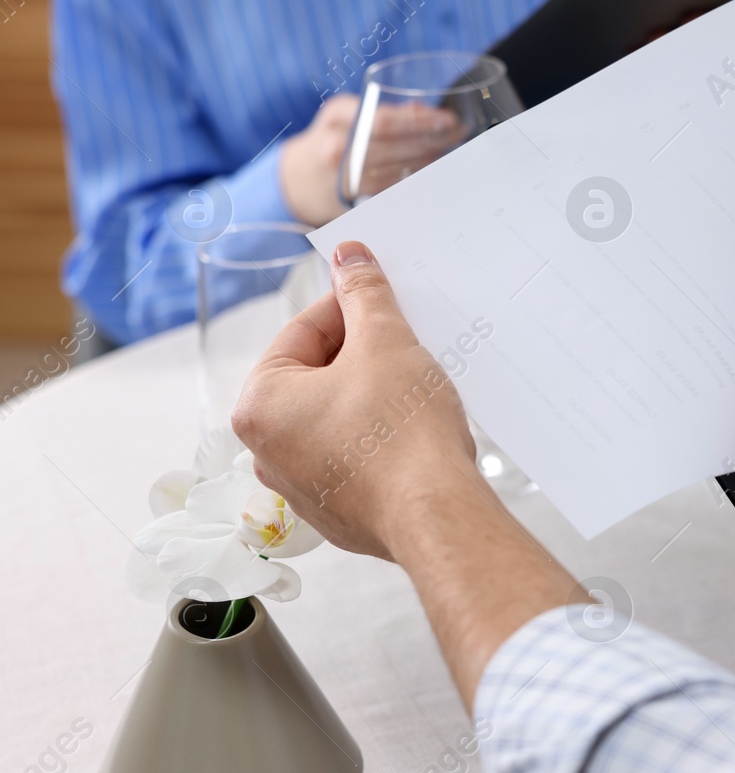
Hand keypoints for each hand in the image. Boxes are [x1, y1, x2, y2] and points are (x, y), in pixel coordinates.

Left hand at [232, 241, 479, 557]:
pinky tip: (413, 431)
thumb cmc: (402, 434)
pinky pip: (353, 457)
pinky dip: (378, 438)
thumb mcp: (386, 342)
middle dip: (360, 355)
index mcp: (260, 404)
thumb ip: (363, 293)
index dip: (348, 306)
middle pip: (315, 377)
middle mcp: (266, 451)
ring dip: (370, 396)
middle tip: (404, 343)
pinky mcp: (338, 511)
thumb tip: (350, 258)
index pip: (303, 332)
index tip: (379, 297)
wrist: (436, 515)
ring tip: (412, 388)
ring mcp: (301, 487)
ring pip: (335, 418)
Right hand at [278, 95, 462, 226]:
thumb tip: (422, 110)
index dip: (420, 121)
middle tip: (457, 134)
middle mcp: (338, 148)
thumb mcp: (344, 115)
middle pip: (396, 144)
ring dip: (430, 159)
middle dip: (432, 138)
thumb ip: (380, 110)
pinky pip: (395, 188)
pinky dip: (417, 177)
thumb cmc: (327, 140)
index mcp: (337, 118)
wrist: (295, 182)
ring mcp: (347, 178)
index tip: (447, 119)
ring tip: (450, 149)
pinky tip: (433, 170)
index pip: (385, 120)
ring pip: (400, 168)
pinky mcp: (357, 201)